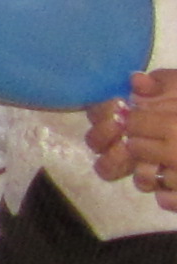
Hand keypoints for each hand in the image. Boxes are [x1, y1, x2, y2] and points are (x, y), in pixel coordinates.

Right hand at [88, 69, 176, 202]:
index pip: (96, 114)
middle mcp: (121, 138)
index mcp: (122, 114)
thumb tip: (135, 80)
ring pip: (107, 168)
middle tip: (120, 127)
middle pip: (94, 142)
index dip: (100, 112)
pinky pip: (140, 183)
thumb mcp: (176, 87)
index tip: (119, 105)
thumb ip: (157, 82)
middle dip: (103, 135)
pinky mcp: (153, 179)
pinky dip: (145, 178)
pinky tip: (156, 168)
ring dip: (113, 160)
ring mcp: (135, 161)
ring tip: (130, 152)